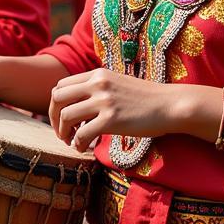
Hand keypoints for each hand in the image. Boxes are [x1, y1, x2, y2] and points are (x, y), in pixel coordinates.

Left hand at [49, 69, 188, 151]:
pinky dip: (78, 143)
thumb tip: (78, 106)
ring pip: (65, 116)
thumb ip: (97, 88)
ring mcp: (104, 101)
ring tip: (72, 141)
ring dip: (63, 133)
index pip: (61, 86)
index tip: (61, 119)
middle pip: (57, 98)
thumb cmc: (146, 98)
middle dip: (53, 118)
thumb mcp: (117, 83)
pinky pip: (82, 134)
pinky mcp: (112, 119)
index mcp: (97, 74)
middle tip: (61, 133)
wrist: (171, 104)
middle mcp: (97, 83)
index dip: (55, 105)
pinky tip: (84, 148)